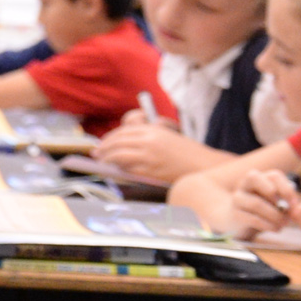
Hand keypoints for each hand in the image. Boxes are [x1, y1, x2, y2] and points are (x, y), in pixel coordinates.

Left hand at [92, 114, 225, 183]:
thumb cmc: (186, 152)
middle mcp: (149, 140)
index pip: (123, 131)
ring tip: (101, 162)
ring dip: (107, 158)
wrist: (205, 166)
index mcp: (153, 129)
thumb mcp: (167, 135)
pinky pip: (129, 169)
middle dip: (103, 148)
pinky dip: (120, 169)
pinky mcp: (152, 171)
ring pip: (119, 155)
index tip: (102, 143)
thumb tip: (122, 142)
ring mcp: (150, 156)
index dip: (109, 138)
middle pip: (117, 142)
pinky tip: (116, 170)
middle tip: (96, 153)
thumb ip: (147, 135)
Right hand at [224, 171, 299, 238]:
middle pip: (254, 178)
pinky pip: (253, 219)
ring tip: (283, 224)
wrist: (241, 223)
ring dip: (275, 216)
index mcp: (259, 179)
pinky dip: (268, 225)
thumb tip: (296, 211)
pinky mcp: (235, 214)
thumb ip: (288, 203)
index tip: (295, 205)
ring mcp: (238, 199)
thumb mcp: (277, 204)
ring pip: (256, 203)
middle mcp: (245, 185)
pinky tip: (276, 229)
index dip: (287, 189)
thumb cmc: (265, 211)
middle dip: (273, 195)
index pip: (273, 175)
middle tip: (285, 211)